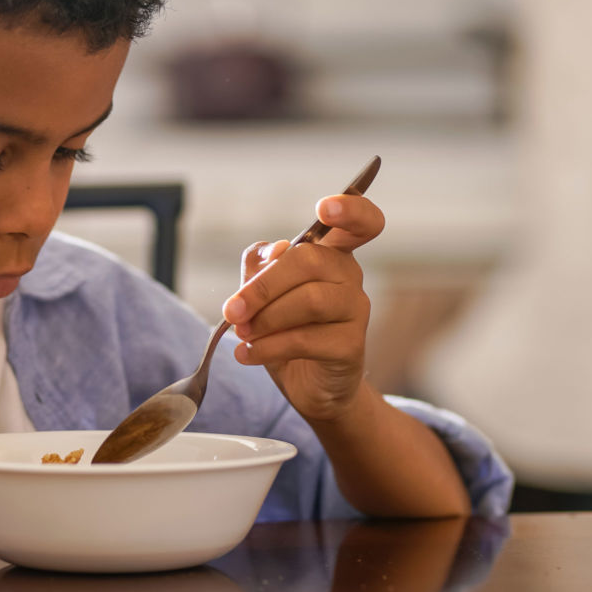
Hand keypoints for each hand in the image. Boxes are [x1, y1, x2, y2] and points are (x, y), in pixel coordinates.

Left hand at [221, 193, 384, 421]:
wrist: (305, 384)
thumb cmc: (284, 329)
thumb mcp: (262, 293)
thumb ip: (261, 265)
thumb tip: (275, 250)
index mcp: (330, 254)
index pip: (359, 222)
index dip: (349, 209)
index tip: (323, 208)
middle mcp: (349, 276)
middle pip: (310, 261)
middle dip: (262, 286)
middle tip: (232, 310)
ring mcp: (356, 310)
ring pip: (310, 300)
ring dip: (265, 319)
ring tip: (243, 335)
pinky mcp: (351, 346)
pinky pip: (307, 339)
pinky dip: (268, 347)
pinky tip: (247, 354)